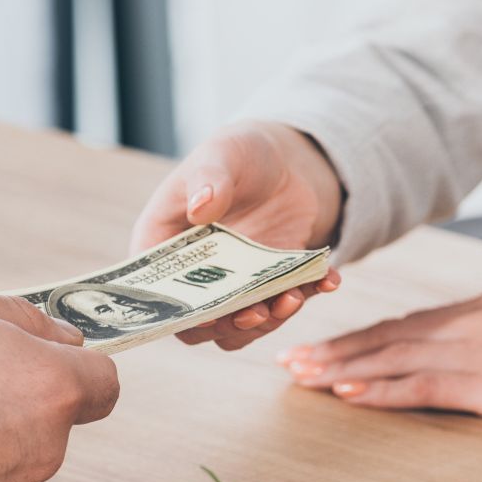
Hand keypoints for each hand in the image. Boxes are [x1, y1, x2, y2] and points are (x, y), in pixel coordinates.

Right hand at [129, 121, 345, 349]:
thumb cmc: (238, 155)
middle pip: (195, 322)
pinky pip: (278, 309)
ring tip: (292, 297)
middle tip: (256, 312)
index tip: (204, 313)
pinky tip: (328, 278)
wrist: (285, 163)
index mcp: (162, 243)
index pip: (153, 290)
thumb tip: (201, 207)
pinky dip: (304, 299)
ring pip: (237, 327)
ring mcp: (230, 286)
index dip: (172, 310)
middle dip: (226, 325)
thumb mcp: (222, 155)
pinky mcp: (266, 288)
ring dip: (265, 323)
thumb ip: (209, 178)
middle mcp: (191, 274)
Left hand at [278, 291, 481, 420]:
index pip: (407, 322)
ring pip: (390, 357)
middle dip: (335, 349)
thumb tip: (473, 357)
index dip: (361, 336)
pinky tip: (346, 394)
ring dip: (341, 369)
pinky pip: (418, 385)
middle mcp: (468, 321)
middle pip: (386, 335)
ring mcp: (475, 350)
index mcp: (481, 307)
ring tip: (302, 378)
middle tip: (291, 360)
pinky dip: (377, 390)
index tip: (325, 344)